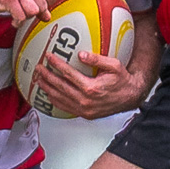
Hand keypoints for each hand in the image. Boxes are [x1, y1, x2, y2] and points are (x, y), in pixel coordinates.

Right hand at [0, 0, 63, 24]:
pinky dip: (17, 21)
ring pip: (33, 12)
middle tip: (23, 10)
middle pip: (43, 6)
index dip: (50, 1)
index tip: (41, 5)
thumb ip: (37, 1)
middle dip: (34, 13)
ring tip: (17, 12)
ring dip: (25, 17)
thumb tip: (47, 16)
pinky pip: (21, 17)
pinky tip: (12, 17)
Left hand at [32, 49, 146, 119]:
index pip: (68, 74)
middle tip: (38, 68)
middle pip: (60, 87)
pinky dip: (54, 100)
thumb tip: (81, 54)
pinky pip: (65, 107)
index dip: (56, 64)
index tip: (48, 57)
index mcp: (91, 88)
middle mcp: (85, 100)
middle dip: (46, 77)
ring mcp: (84, 109)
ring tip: (39, 80)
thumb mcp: (114, 66)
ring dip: (47, 89)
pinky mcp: (84, 114)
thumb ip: (97, 59)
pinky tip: (49, 94)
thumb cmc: (123, 81)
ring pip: (60, 99)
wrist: (131, 98)